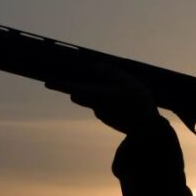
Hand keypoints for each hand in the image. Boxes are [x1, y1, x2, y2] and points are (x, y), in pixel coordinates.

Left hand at [46, 64, 162, 134]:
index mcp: (96, 95)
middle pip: (79, 95)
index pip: (72, 88)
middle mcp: (96, 106)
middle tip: (85, 78)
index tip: (47, 83)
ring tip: (116, 87)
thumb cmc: (136, 103)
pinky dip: (108, 103)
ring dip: (97, 94)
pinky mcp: (110, 121)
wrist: (148, 129)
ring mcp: (103, 115)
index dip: (58, 85)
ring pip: (93, 102)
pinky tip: (123, 100)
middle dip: (79, 88)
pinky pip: (104, 108)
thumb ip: (109, 72)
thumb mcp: (126, 80)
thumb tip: (95, 66)